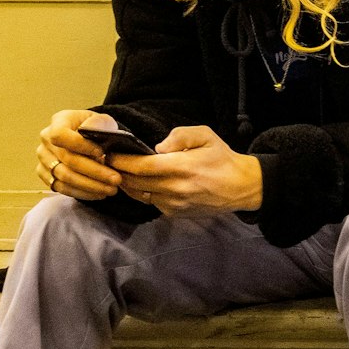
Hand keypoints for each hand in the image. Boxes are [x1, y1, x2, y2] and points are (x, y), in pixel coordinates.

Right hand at [37, 110, 123, 199]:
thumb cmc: (96, 128)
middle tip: (116, 179)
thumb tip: (91, 131)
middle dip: (94, 171)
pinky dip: (82, 192)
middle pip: (67, 159)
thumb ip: (98, 123)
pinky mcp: (45, 175)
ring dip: (90, 185)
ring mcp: (44, 159)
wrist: (88, 139)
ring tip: (111, 189)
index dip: (80, 145)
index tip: (102, 153)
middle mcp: (46, 140)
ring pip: (64, 177)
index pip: (60, 135)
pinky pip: (61, 188)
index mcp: (58, 121)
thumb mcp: (102, 121)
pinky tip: (99, 193)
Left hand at [113, 125, 262, 215]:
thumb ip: (179, 136)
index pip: (142, 167)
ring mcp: (174, 204)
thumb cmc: (222, 158)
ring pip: (140, 194)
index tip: (110, 153)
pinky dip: (142, 192)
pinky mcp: (175, 213)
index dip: (122, 161)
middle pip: (135, 182)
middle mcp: (175, 189)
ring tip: (120, 171)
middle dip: (119, 171)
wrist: (240, 187)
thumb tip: (156, 147)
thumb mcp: (205, 135)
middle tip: (108, 161)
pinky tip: (140, 182)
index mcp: (182, 167)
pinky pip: (151, 202)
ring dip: (128, 184)